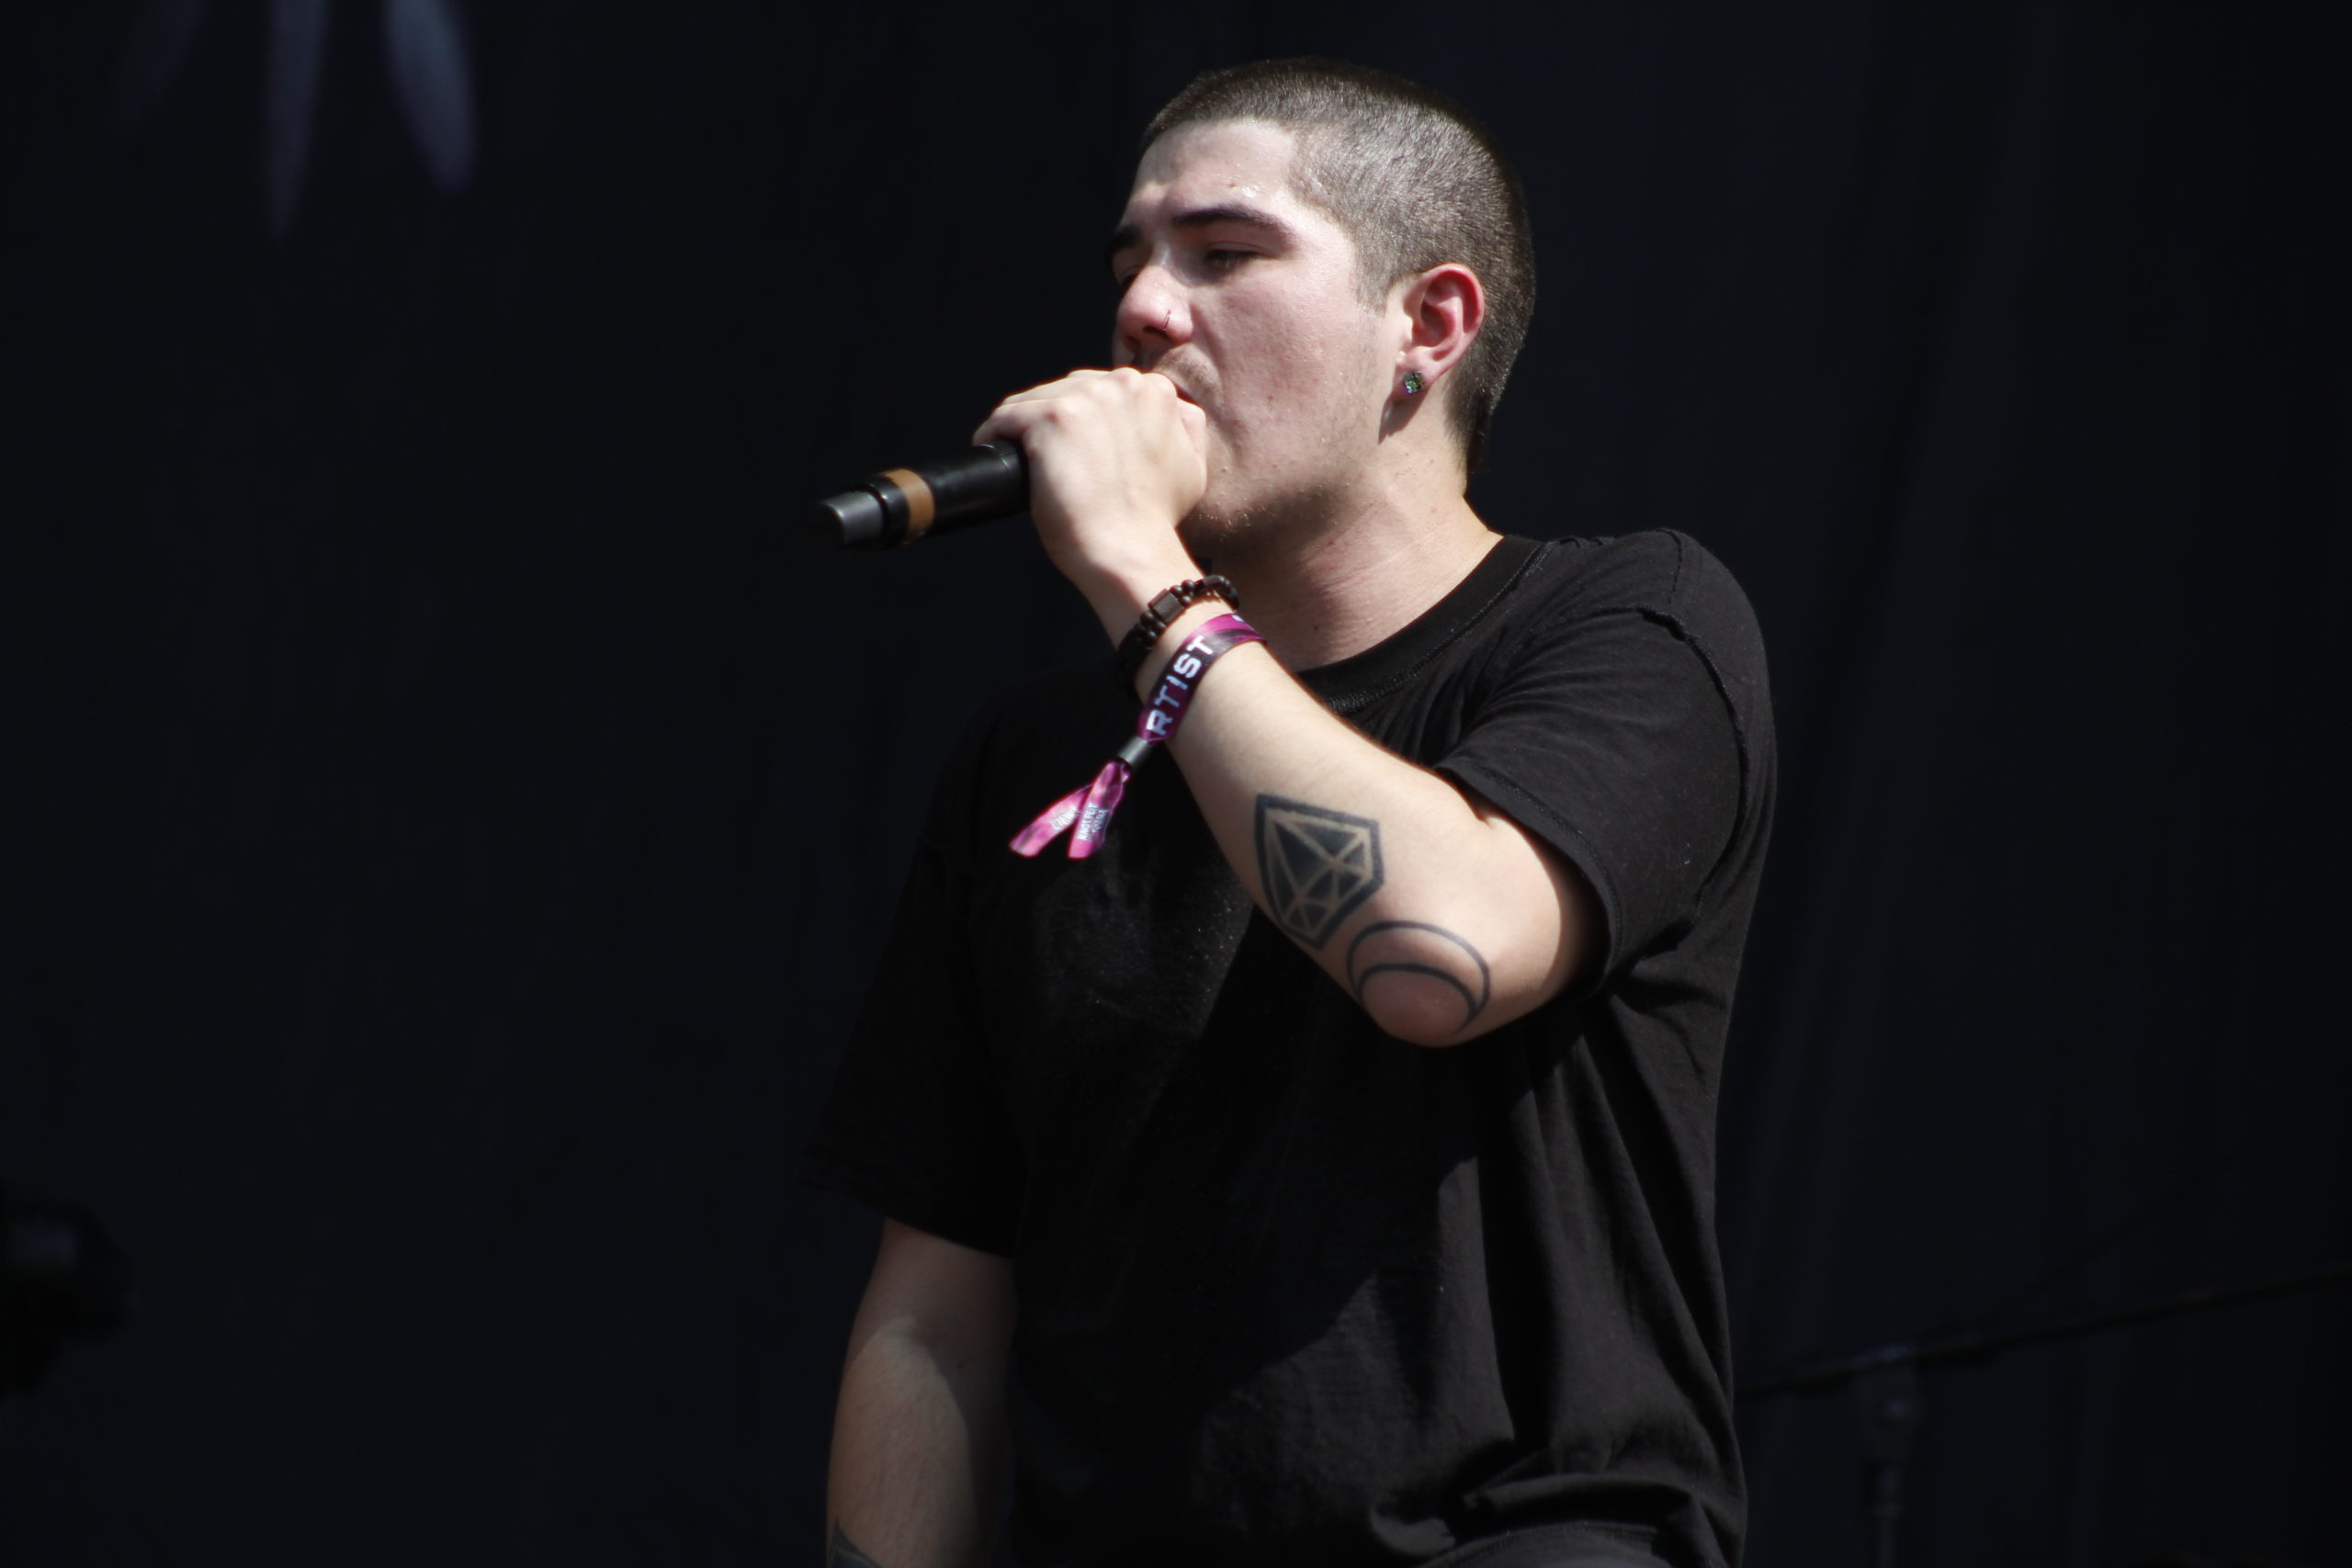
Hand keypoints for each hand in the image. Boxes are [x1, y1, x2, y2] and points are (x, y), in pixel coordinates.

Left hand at [973, 368, 1207, 634]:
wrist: (1130, 551)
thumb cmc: (1154, 521)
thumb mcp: (1192, 466)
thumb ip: (1183, 429)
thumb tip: (1172, 412)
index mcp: (1156, 392)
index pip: (1101, 390)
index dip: (1083, 417)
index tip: (1070, 443)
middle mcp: (1124, 384)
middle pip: (1067, 389)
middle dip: (1053, 417)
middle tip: (1043, 454)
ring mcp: (1086, 398)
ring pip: (1035, 400)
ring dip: (1021, 425)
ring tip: (1014, 454)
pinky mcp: (1051, 417)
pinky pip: (1008, 416)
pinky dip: (994, 432)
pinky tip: (988, 446)